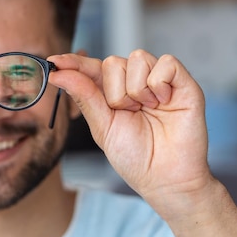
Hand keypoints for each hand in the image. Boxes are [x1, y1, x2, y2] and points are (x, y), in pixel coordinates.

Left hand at [48, 50, 211, 214]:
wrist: (166, 178)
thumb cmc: (136, 157)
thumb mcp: (102, 126)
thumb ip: (83, 96)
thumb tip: (57, 72)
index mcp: (112, 92)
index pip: (91, 68)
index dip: (73, 62)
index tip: (54, 61)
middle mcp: (134, 82)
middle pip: (112, 61)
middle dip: (114, 91)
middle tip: (128, 112)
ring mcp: (158, 80)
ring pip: (137, 57)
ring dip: (136, 88)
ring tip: (148, 110)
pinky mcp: (183, 82)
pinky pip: (166, 62)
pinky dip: (159, 82)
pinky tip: (163, 102)